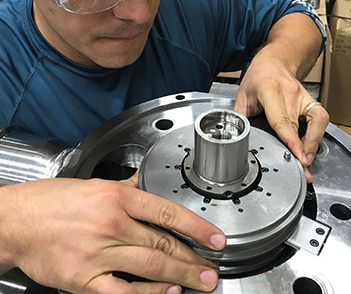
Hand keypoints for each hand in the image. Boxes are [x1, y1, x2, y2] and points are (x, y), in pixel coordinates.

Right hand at [0, 175, 225, 293]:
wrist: (17, 221)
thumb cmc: (53, 201)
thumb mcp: (94, 184)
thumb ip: (126, 188)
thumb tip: (149, 186)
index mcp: (117, 196)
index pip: (167, 211)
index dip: (196, 227)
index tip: (215, 238)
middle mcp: (112, 223)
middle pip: (163, 243)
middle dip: (193, 258)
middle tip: (212, 267)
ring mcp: (98, 253)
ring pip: (150, 267)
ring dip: (180, 277)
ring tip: (201, 282)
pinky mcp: (84, 279)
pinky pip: (123, 291)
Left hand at [234, 58, 328, 182]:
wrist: (274, 62)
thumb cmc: (258, 77)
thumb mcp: (242, 94)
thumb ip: (240, 116)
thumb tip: (236, 135)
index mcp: (269, 90)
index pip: (281, 119)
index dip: (290, 139)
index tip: (297, 155)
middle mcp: (289, 93)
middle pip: (298, 125)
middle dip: (301, 149)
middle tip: (302, 169)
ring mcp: (303, 95)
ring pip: (316, 122)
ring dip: (313, 142)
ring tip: (306, 158)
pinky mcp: (310, 99)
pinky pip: (320, 118)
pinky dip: (317, 133)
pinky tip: (311, 144)